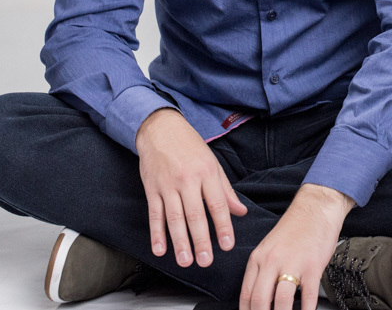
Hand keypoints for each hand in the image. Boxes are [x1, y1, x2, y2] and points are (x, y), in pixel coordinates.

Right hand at [135, 108, 246, 267]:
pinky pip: (155, 214)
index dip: (223, 225)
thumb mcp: (213, 164)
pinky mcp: (151, 188)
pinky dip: (156, 233)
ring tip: (185, 260)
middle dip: (201, 240)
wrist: (160, 129)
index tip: (227, 244)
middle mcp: (187, 180)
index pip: (217, 203)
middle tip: (205, 261)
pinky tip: (160, 249)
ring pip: (174, 218)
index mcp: (207, 173)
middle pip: (195, 214)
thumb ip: (225, 190)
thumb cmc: (190, 147)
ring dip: (180, 242)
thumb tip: (240, 212)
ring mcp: (168, 185)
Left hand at [240, 183, 353, 309]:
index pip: (246, 295)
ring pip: (281, 302)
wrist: (316, 208)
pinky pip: (307, 297)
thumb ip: (263, 272)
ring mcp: (292, 264)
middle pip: (260, 301)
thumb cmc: (295, 228)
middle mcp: (272, 261)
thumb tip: (260, 299)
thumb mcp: (270, 247)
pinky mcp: (312, 266)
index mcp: (258, 258)